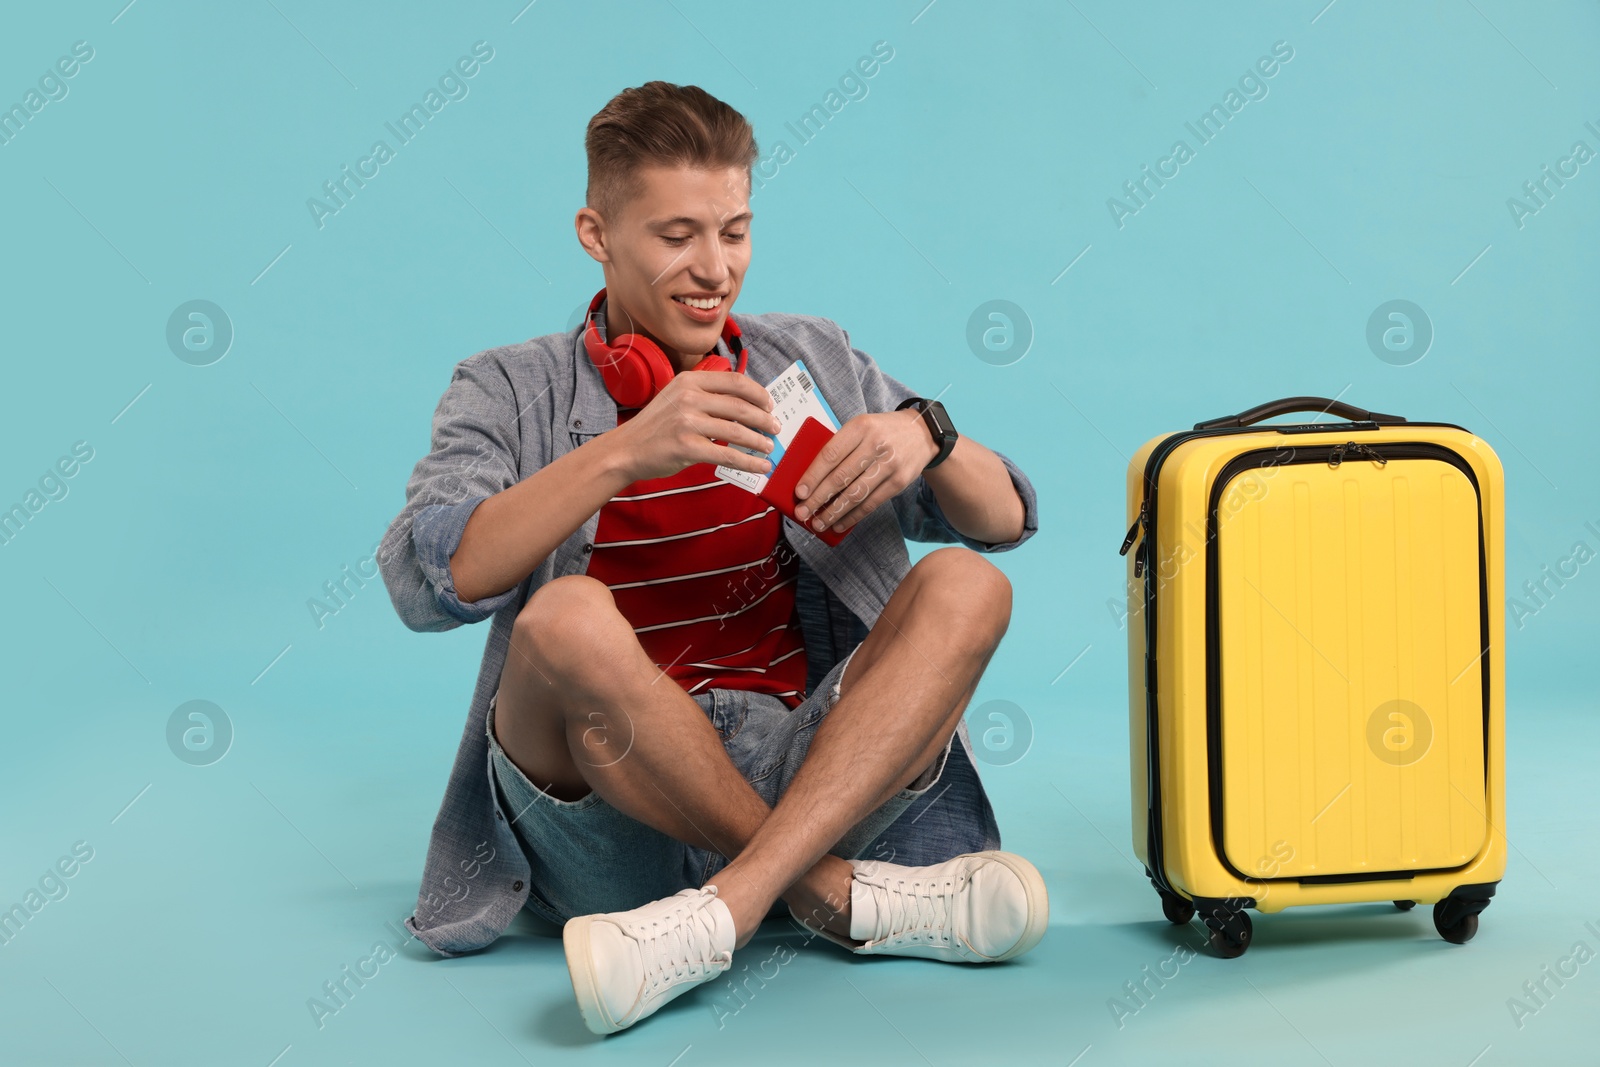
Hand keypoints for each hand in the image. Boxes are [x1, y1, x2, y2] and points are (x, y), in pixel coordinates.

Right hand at [610, 371, 781, 482]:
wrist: (625, 450)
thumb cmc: (655, 427)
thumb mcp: (677, 398)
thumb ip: (706, 397)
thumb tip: (745, 406)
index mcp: (690, 381)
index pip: (735, 381)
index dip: (758, 393)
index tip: (770, 405)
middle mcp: (689, 397)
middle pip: (740, 406)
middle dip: (764, 418)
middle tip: (776, 428)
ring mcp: (687, 422)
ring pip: (736, 431)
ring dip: (759, 441)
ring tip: (769, 447)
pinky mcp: (686, 447)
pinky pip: (726, 455)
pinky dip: (748, 462)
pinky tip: (760, 466)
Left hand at [792, 408, 937, 533]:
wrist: (922, 433)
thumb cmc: (882, 431)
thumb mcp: (861, 426)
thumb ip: (840, 447)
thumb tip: (813, 479)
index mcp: (860, 427)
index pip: (830, 455)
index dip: (813, 476)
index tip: (799, 493)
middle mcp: (875, 445)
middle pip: (841, 477)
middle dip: (818, 499)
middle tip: (802, 513)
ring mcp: (889, 465)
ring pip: (856, 494)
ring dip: (834, 512)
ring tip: (818, 523)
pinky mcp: (899, 481)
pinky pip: (872, 503)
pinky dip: (853, 516)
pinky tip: (840, 523)